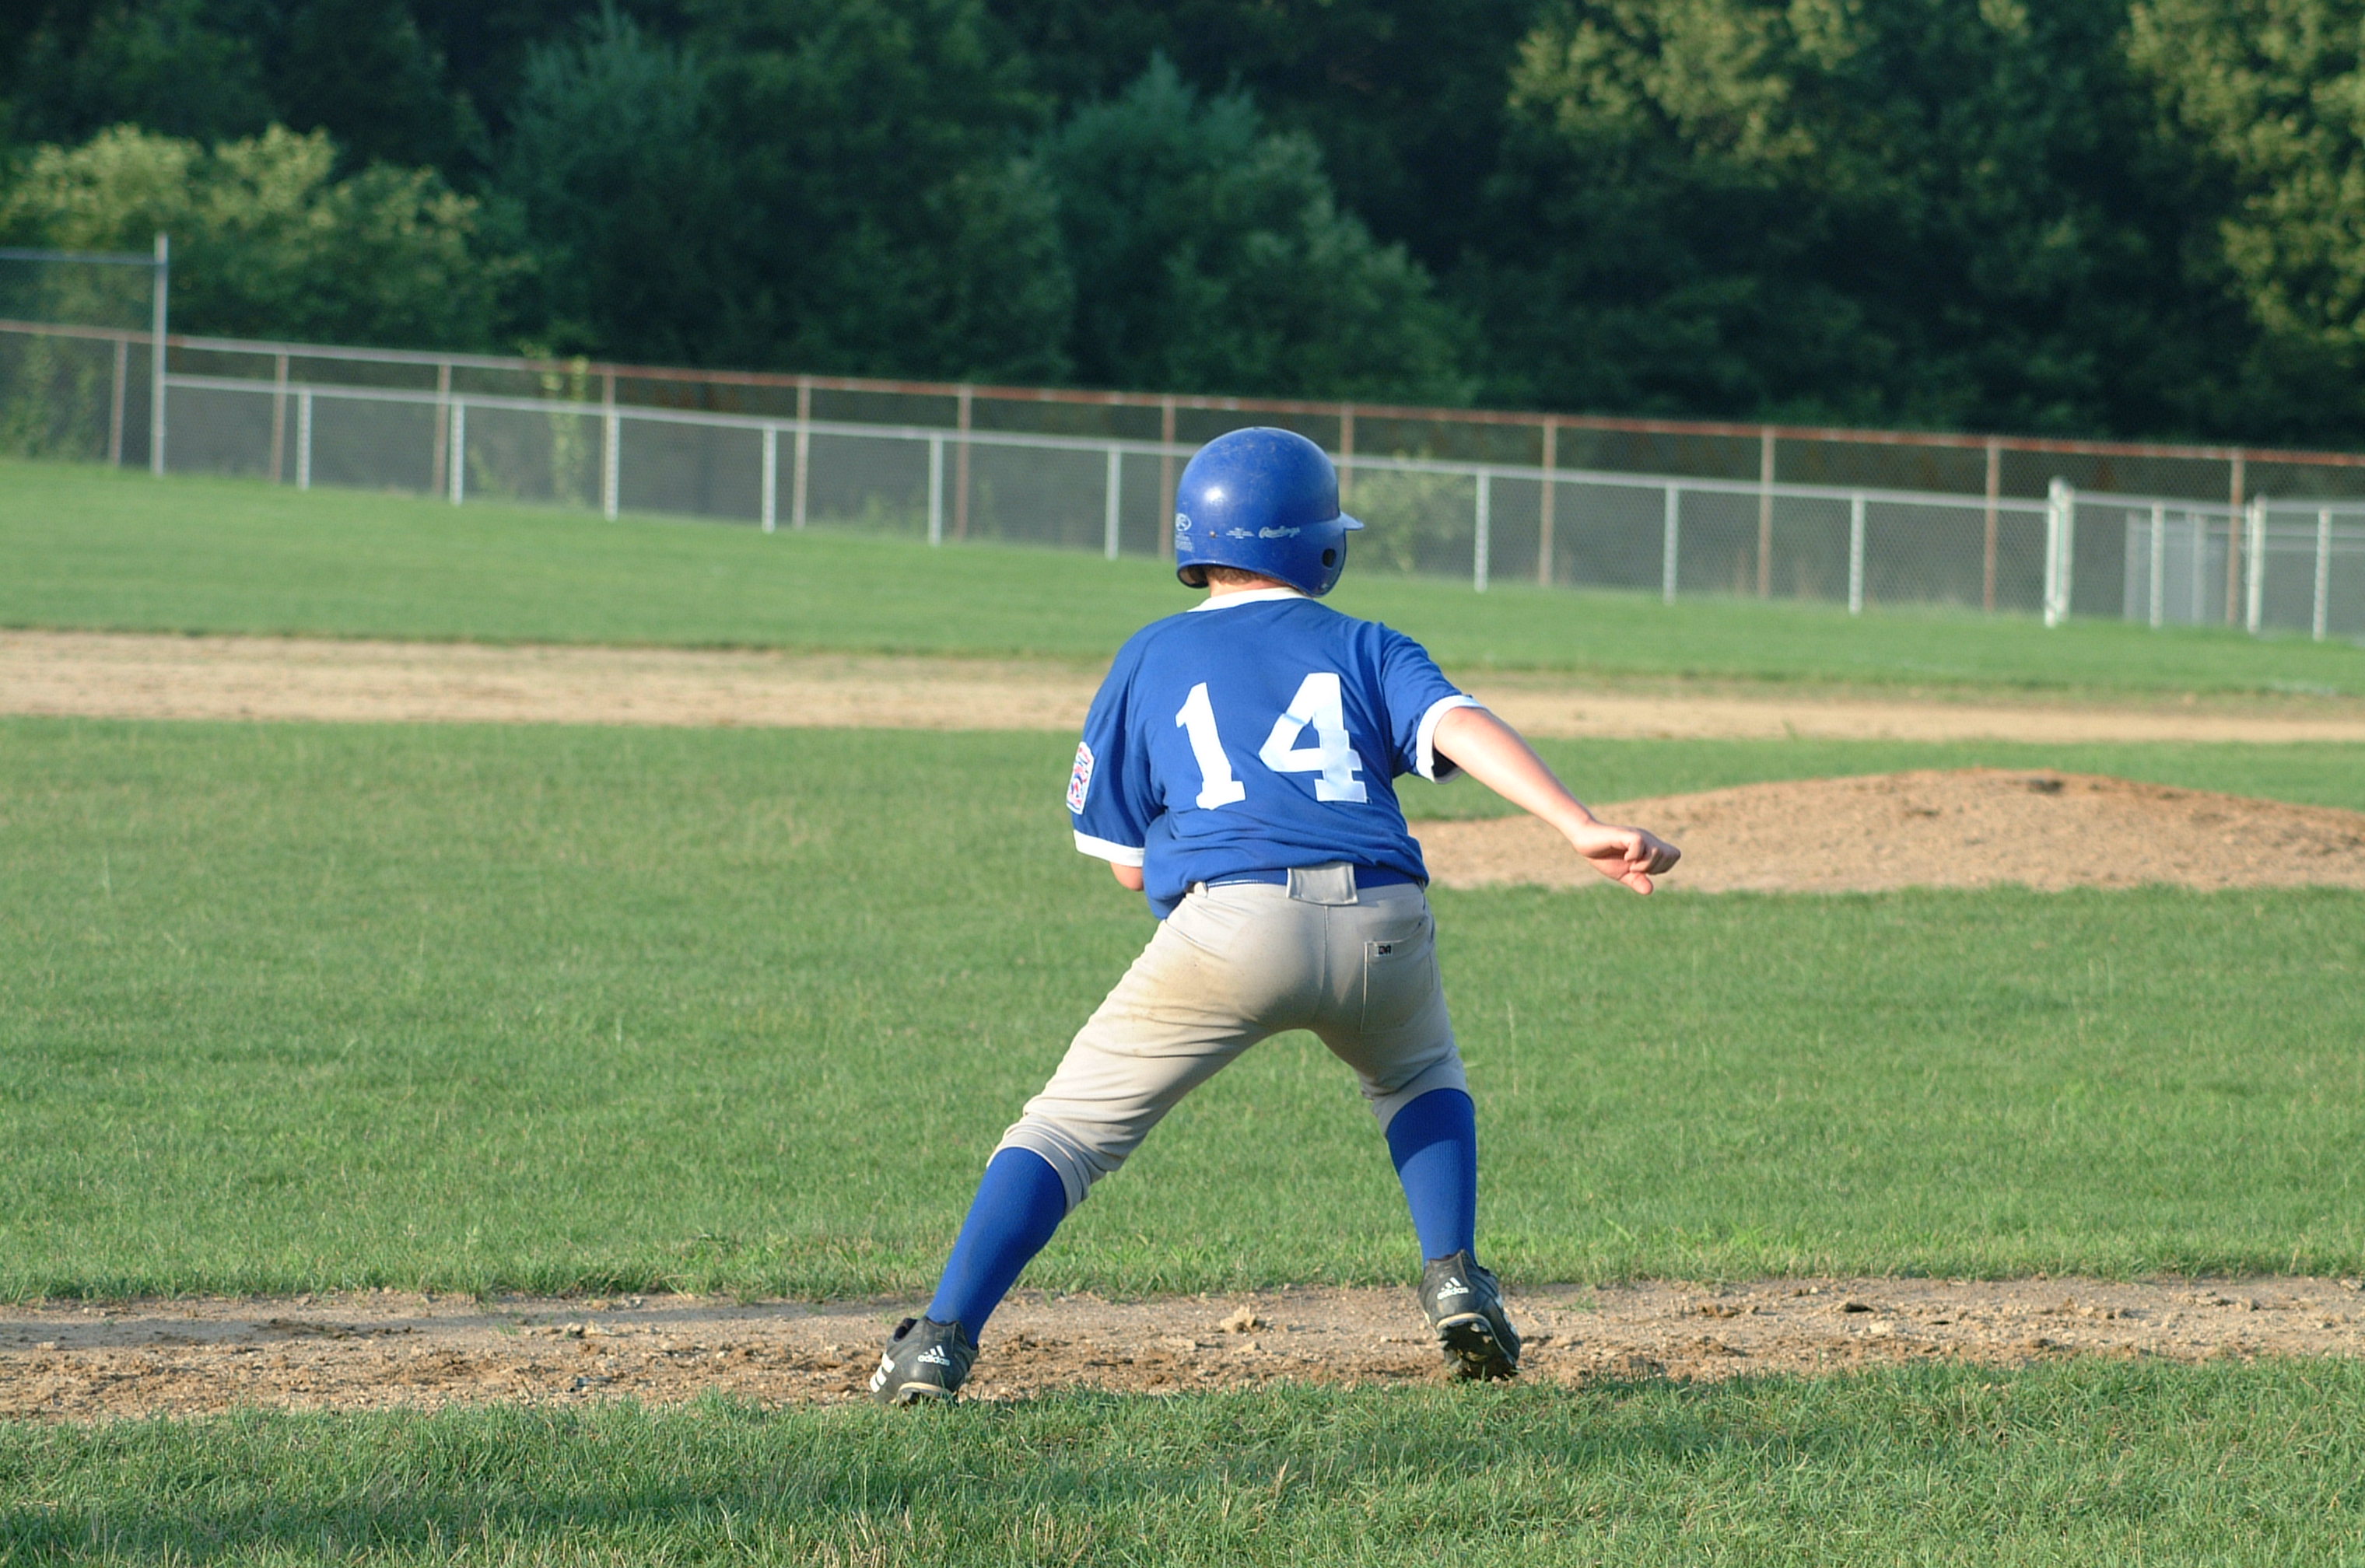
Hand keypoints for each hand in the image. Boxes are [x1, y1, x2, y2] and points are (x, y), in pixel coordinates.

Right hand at [1563, 821, 1679, 894]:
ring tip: (1629, 864)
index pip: (1674, 855)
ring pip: (1658, 851)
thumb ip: (1637, 881)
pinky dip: (1634, 855)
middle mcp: (1648, 839)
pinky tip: (1624, 856)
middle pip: (1671, 854)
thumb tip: (1650, 890)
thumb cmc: (1604, 855)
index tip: (1644, 871)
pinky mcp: (1626, 834)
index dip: (1663, 867)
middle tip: (1636, 869)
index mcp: (1650, 847)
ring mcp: (1638, 835)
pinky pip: (1640, 844)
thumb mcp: (1623, 874)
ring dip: (1644, 864)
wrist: (1584, 840)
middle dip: (1656, 868)